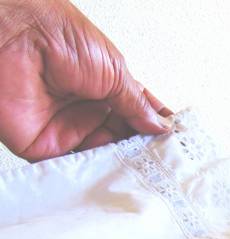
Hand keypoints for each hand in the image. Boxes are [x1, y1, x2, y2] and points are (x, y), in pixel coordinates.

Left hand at [0, 0, 172, 161]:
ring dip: (124, 163)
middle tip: (167, 160)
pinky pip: (75, 167)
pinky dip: (95, 174)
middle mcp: (88, 108)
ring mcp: (68, 128)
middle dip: (144, 149)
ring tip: (148, 169)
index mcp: (106, 87)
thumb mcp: (115, 70)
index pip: (137, 113)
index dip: (156, 127)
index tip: (176, 141)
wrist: (16, 37)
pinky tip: (116, 175)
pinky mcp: (47, 146)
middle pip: (123, 138)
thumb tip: (160, 126)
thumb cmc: (60, 36)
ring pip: (103, 155)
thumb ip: (137, 104)